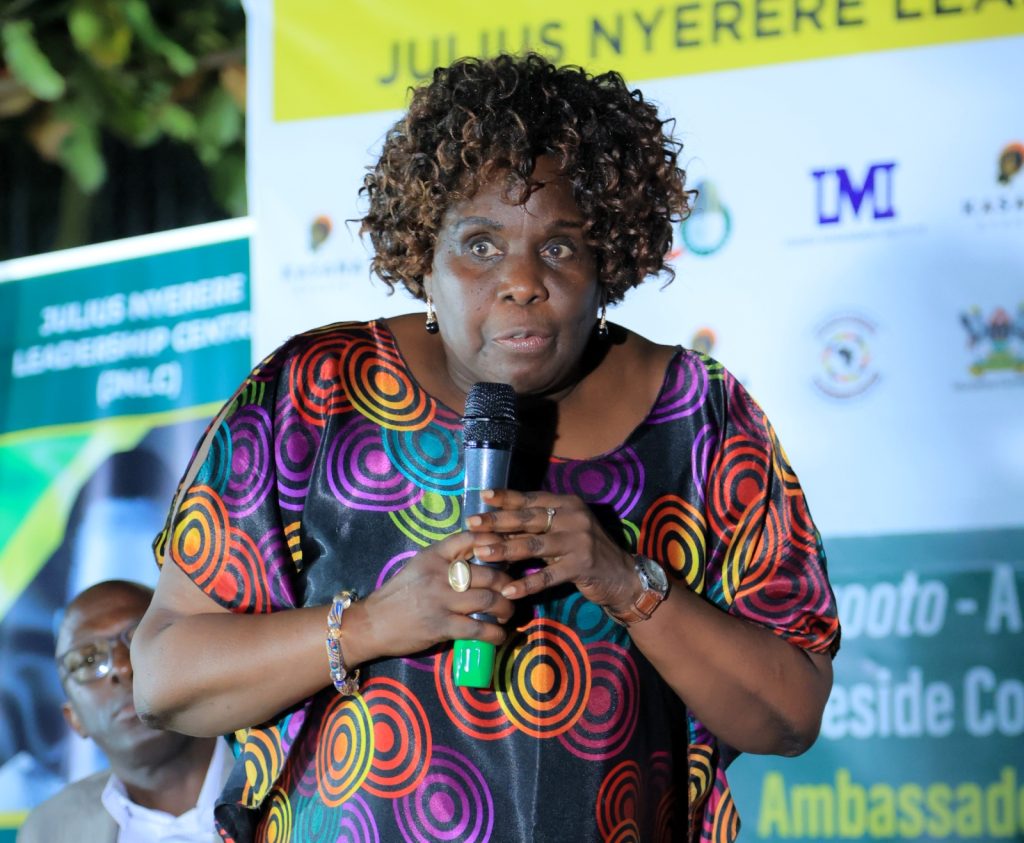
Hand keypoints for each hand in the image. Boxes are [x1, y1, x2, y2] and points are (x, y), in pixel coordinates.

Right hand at [360, 531, 514, 657]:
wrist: (371, 624)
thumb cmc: (397, 595)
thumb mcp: (419, 567)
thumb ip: (446, 561)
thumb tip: (480, 560)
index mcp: (433, 555)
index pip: (470, 539)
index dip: (495, 542)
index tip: (508, 551)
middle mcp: (439, 573)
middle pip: (488, 573)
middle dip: (507, 584)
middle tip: (512, 591)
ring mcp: (440, 600)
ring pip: (488, 599)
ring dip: (505, 609)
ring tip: (507, 614)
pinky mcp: (441, 625)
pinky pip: (478, 628)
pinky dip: (494, 633)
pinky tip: (498, 635)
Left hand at [466, 490, 639, 614]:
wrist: (623, 576)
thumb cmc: (586, 552)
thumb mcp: (565, 532)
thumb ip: (539, 527)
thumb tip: (498, 526)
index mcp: (567, 504)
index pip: (531, 498)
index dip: (506, 498)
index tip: (482, 496)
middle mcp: (574, 517)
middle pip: (528, 518)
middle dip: (497, 521)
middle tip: (472, 524)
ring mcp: (579, 541)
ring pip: (534, 545)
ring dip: (505, 549)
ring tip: (481, 553)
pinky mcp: (582, 566)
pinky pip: (548, 576)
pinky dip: (526, 584)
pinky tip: (508, 590)